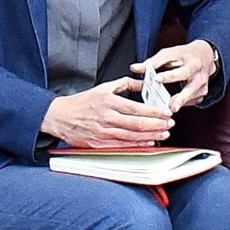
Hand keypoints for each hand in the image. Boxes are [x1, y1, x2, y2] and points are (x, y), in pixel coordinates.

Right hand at [42, 80, 172, 147]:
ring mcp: (102, 133)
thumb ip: (125, 84)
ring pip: (131, 137)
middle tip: (170, 124)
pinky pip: (121, 146)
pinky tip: (148, 143)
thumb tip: (143, 83)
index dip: (154, 112)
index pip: (137, 108)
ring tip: (164, 134)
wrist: (59, 116)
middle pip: (137, 124)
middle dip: (157, 125)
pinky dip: (137, 145)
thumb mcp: (104, 87)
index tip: (166, 112)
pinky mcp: (98, 144)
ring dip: (150, 136)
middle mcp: (107, 118)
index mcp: (109, 102)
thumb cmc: (82, 102)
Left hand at [130, 40, 218, 111]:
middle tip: (171, 107)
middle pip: (191, 89)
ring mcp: (203, 87)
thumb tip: (135, 68)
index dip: (169, 76)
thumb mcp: (169, 53)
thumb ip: (152, 62)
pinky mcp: (201, 95)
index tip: (156, 79)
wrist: (205, 55)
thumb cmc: (184, 55)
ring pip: (191, 98)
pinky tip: (171, 107)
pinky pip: (190, 102)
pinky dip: (181, 105)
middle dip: (181, 98)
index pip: (181, 71)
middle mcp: (200, 76)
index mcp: (193, 63)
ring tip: (167, 111)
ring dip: (179, 104)